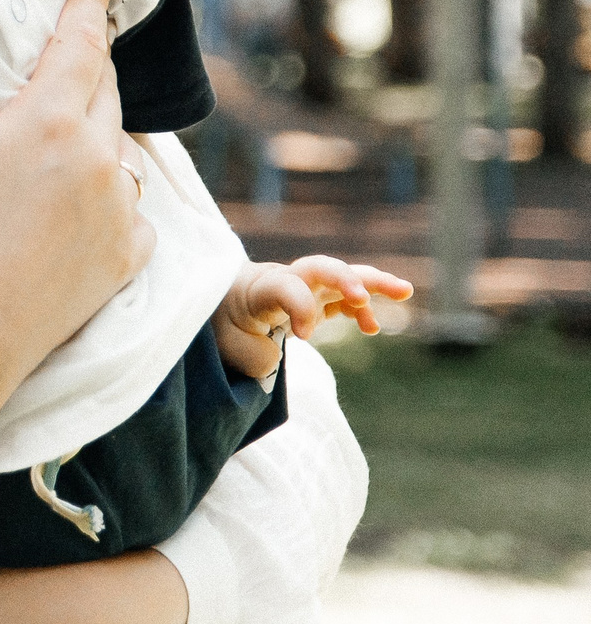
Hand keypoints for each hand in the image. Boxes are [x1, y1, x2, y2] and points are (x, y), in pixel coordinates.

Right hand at [0, 0, 152, 399]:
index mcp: (50, 119)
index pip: (81, 43)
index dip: (88, 4)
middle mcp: (99, 157)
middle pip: (106, 91)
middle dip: (91, 64)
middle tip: (76, 47)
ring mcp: (120, 212)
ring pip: (122, 150)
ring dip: (101, 131)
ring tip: (73, 132)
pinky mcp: (125, 260)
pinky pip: (136, 212)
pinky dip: (116, 198)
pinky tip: (91, 206)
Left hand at [215, 255, 414, 377]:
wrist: (218, 303)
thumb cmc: (219, 321)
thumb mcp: (226, 345)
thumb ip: (254, 355)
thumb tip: (278, 356)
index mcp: (258, 287)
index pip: (285, 287)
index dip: (300, 308)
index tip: (302, 338)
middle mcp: (285, 279)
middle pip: (320, 268)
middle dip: (344, 278)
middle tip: (363, 296)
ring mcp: (305, 286)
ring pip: (343, 277)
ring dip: (374, 282)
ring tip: (405, 291)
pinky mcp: (318, 298)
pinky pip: (345, 298)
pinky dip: (364, 308)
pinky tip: (373, 328)